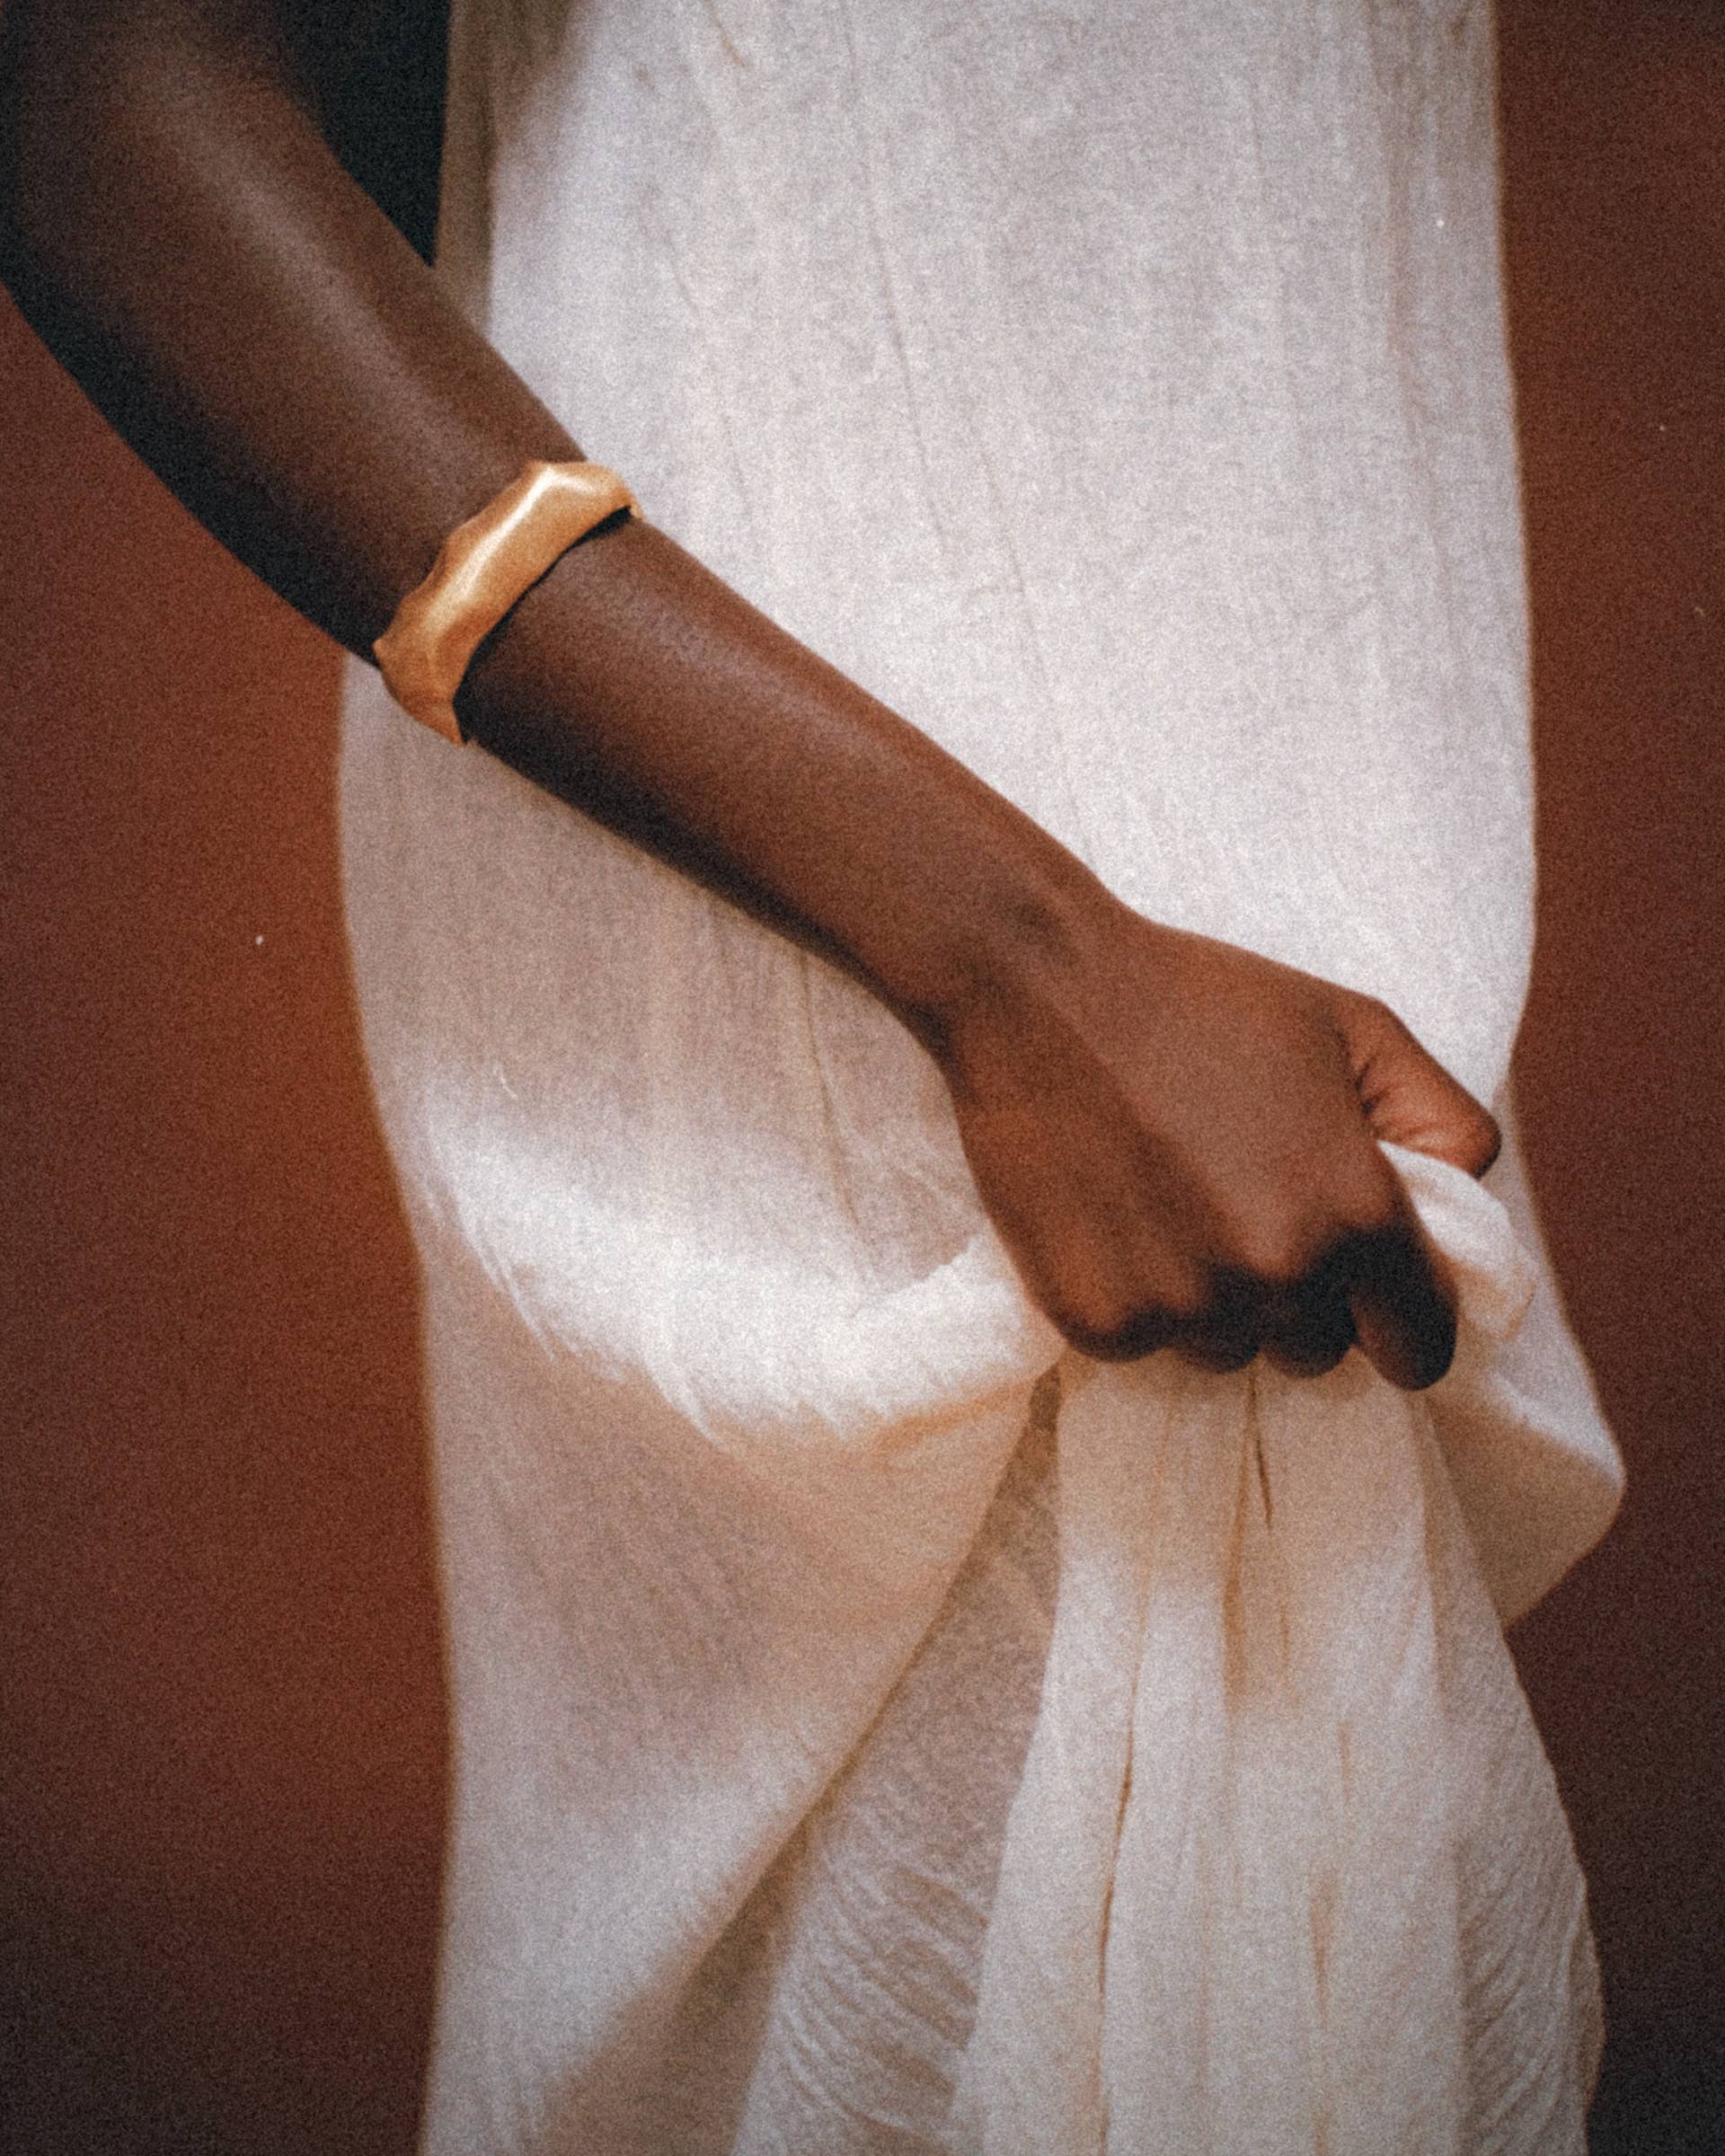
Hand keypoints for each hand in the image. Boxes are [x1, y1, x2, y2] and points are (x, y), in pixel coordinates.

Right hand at [936, 901, 1500, 1389]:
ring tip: (1176, 1203)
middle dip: (1300, 1298)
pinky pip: (1147, 1346)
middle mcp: (1276, 1278)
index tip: (1372, 1296)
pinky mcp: (1098, 1322)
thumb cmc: (1203, 1000)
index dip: (1401, 1318)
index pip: (1421, 1347)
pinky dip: (1140, 1298)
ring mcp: (1181, 1308)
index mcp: (1356, 1215)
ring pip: (1229, 1353)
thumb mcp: (1356, 1026)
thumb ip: (1445, 1120)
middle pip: (1318, 1351)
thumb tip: (1465, 1199)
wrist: (1036, 989)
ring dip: (1217, 1301)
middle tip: (1248, 1207)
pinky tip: (1120, 1217)